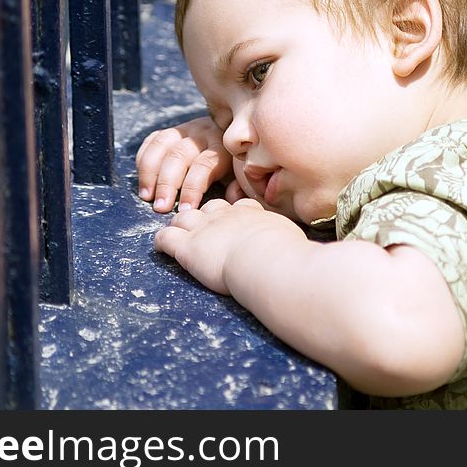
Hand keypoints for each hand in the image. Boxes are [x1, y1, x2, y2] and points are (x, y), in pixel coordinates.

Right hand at [136, 116, 231, 211]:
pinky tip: (142, 179)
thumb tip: (231, 199)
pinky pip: (153, 140)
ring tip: (146, 196)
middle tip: (160, 207)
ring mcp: (186, 129)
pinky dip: (144, 158)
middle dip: (167, 184)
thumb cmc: (237, 169)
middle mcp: (203, 134)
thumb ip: (239, 187)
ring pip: (161, 145)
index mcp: (222, 147)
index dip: (192, 188)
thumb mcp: (242, 178)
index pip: (204, 165)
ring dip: (150, 172)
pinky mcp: (172, 130)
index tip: (185, 210)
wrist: (237, 139)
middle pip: (179, 156)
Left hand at [154, 198, 305, 294]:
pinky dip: (161, 242)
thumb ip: (291, 240)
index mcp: (251, 213)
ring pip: (182, 218)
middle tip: (201, 228)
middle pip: (207, 208)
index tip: (231, 224)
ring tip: (178, 234)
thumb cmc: (287, 254)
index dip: (230, 214)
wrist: (267, 259)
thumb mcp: (294, 239)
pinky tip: (160, 248)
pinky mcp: (187, 246)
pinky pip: (165, 238)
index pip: (236, 206)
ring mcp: (204, 228)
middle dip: (202, 216)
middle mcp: (225, 215)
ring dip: (179, 226)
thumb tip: (306, 251)